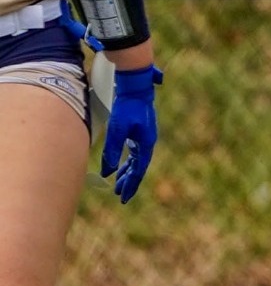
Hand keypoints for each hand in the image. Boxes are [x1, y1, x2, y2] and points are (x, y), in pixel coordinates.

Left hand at [101, 65, 161, 203]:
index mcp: (146, 144)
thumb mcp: (117, 130)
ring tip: (118, 184)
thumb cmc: (127, 107)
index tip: (123, 197)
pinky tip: (120, 165)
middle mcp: (147, 142)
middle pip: (139, 167)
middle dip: (129, 181)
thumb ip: (112, 150)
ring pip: (136, 160)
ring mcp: (144, 137)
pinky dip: (127, 161)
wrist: (136, 87)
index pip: (139, 170)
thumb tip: (107, 171)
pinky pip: (134, 152)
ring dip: (127, 172)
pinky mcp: (139, 131)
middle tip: (121, 195)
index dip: (131, 184)